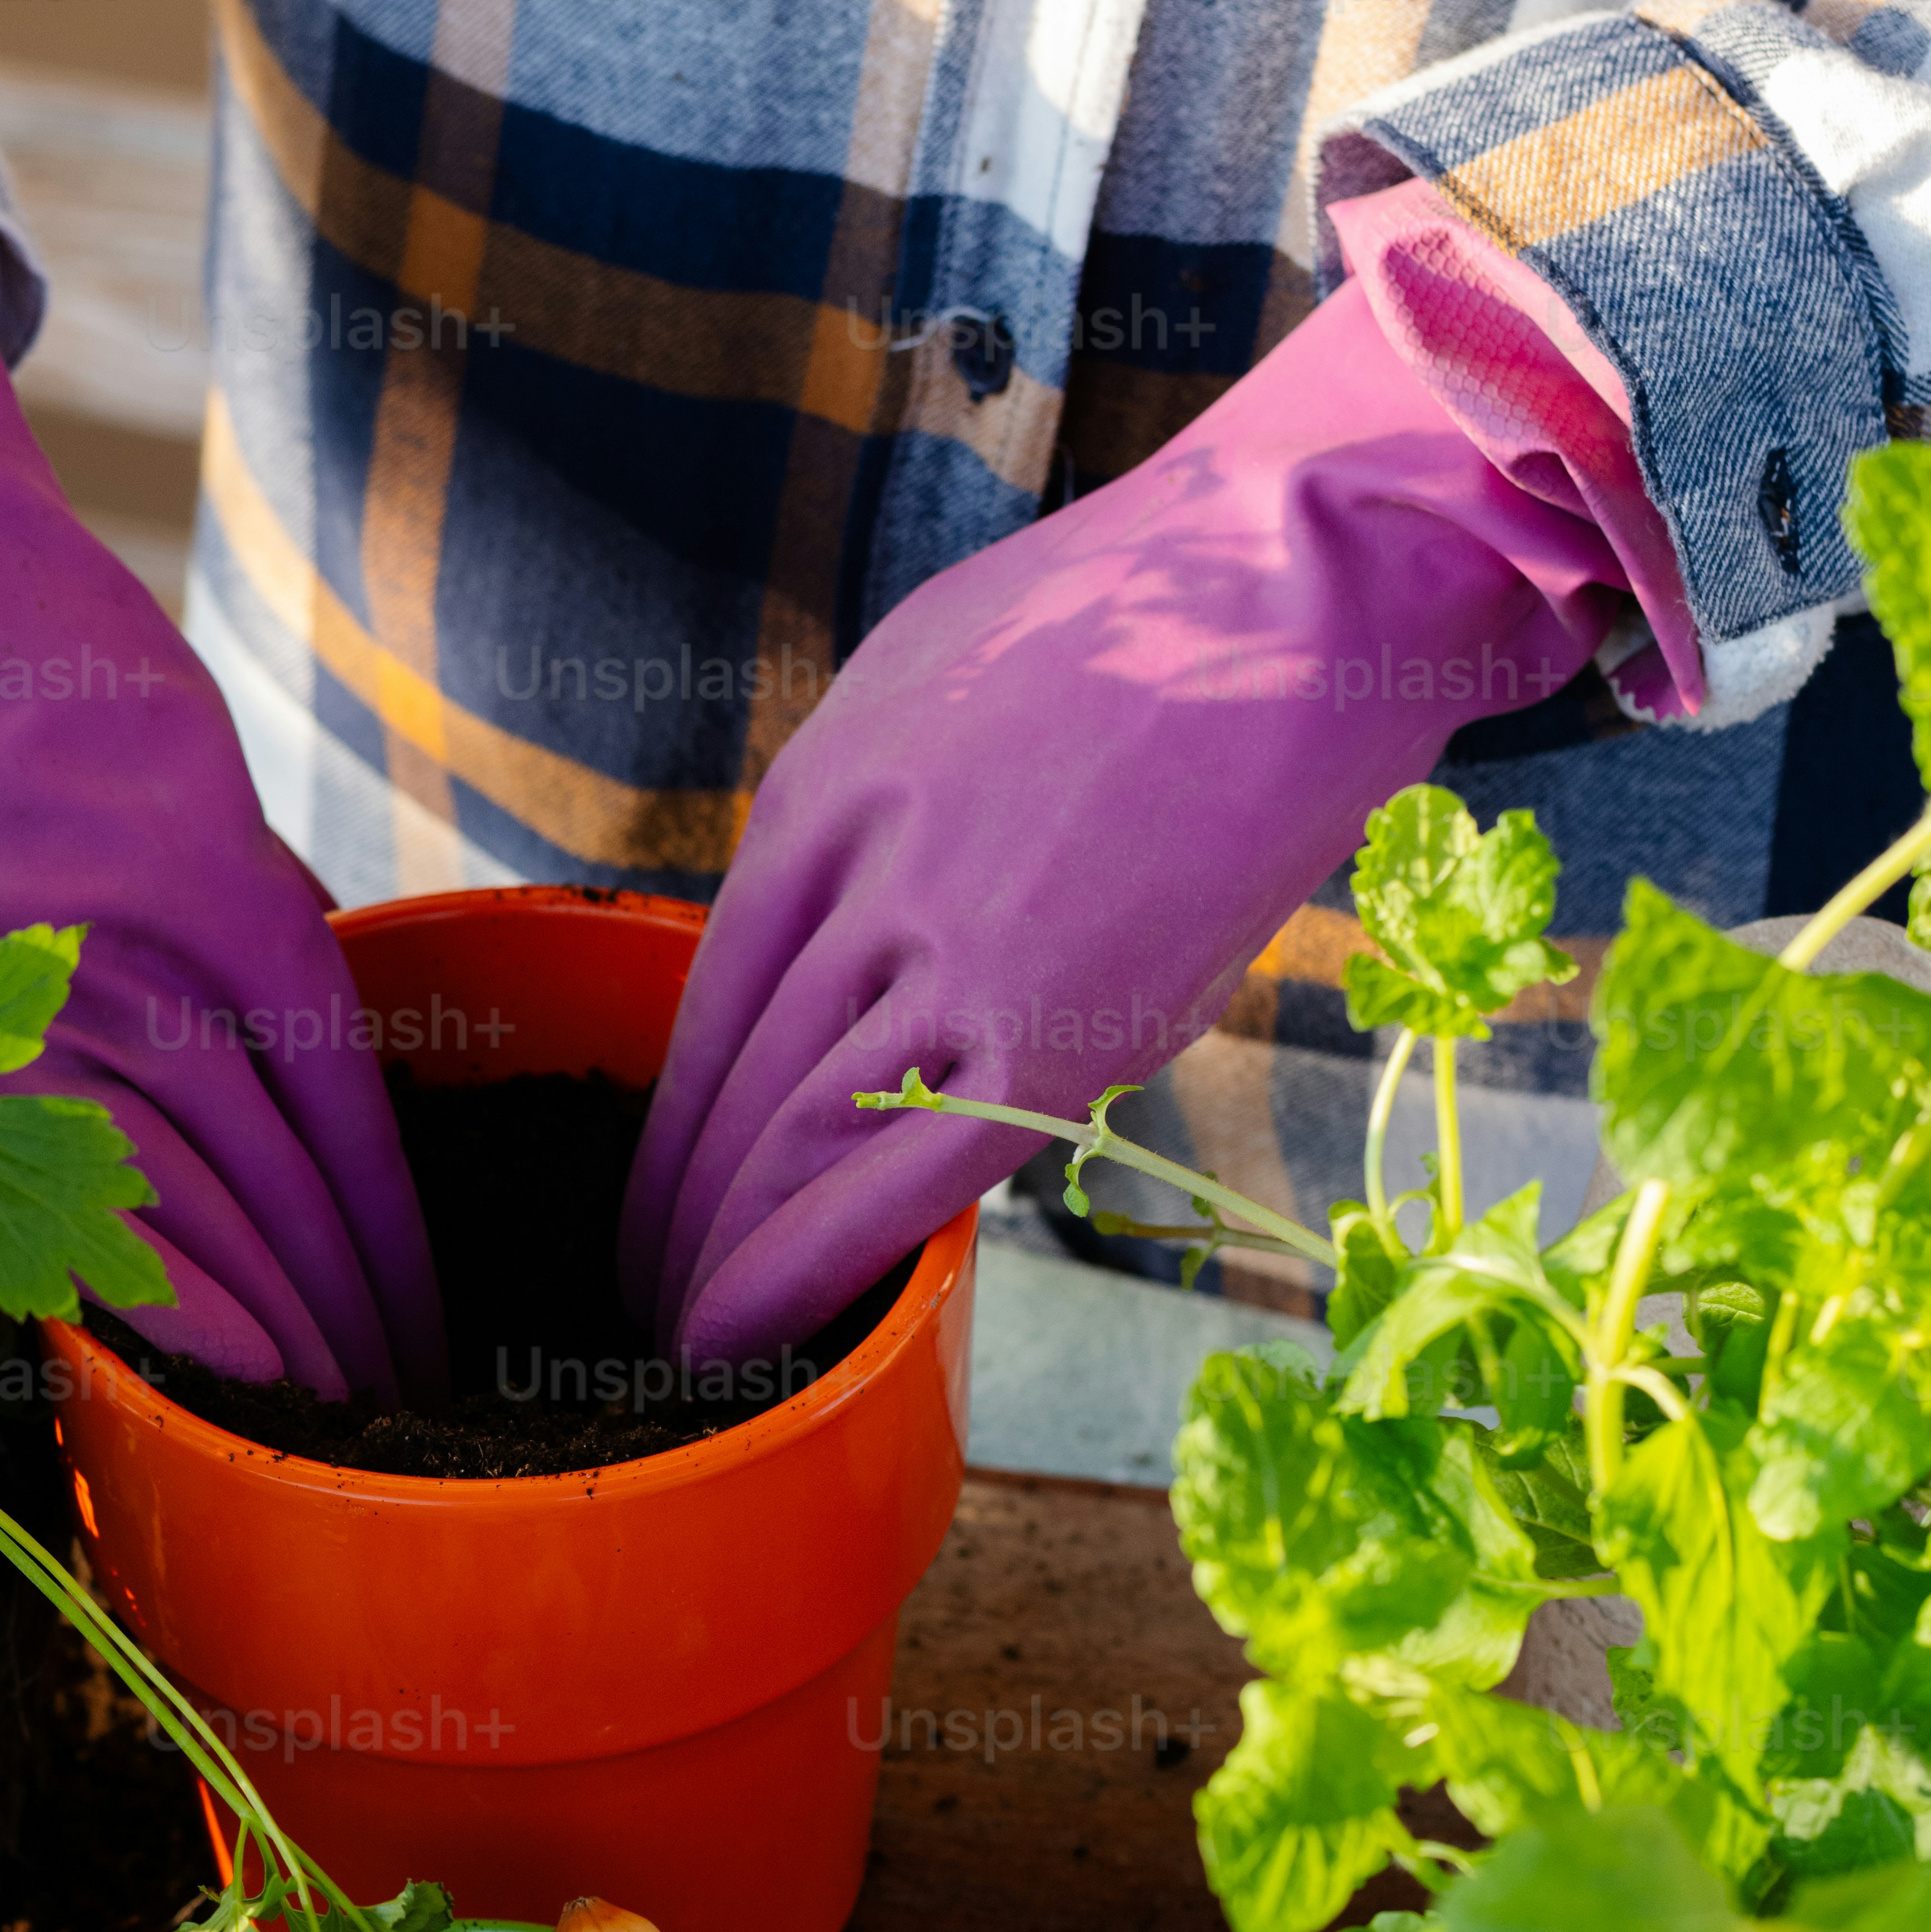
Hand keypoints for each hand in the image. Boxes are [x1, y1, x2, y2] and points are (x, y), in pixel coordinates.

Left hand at [622, 251, 1681, 1363]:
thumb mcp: (937, 682)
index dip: (673, 1116)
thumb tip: (862, 911)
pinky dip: (807, 1264)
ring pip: (794, 1133)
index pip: (712, 995)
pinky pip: (898, 1176)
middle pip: (740, 1080)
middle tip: (642, 1291)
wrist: (1288, 598)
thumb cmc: (1141, 626)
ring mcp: (957, 959)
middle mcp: (864, 882)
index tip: (651, 1189)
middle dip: (679, 1207)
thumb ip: (883, 808)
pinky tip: (743, 1328)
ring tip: (682, 1333)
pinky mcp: (1057, 1033)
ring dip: (725, 1249)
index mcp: (823, 794)